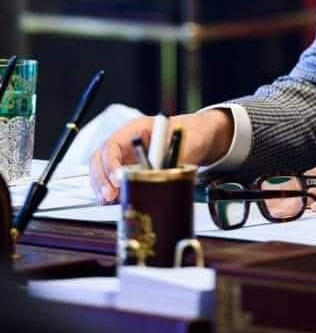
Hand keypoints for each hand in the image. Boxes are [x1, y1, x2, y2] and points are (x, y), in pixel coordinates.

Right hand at [89, 109, 233, 203]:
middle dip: (101, 179)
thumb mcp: (186, 144)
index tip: (118, 179)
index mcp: (136, 129)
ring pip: (102, 171)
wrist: (198, 139)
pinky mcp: (128, 172)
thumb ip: (173, 157)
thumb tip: (160, 173)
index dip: (111, 163)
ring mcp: (125, 157)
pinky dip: (110, 193)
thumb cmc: (191, 135)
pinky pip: (111, 182)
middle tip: (109, 196)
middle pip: (100, 158)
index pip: (112, 145)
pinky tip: (116, 202)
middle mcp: (126, 143)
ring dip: (102, 188)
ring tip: (111, 202)